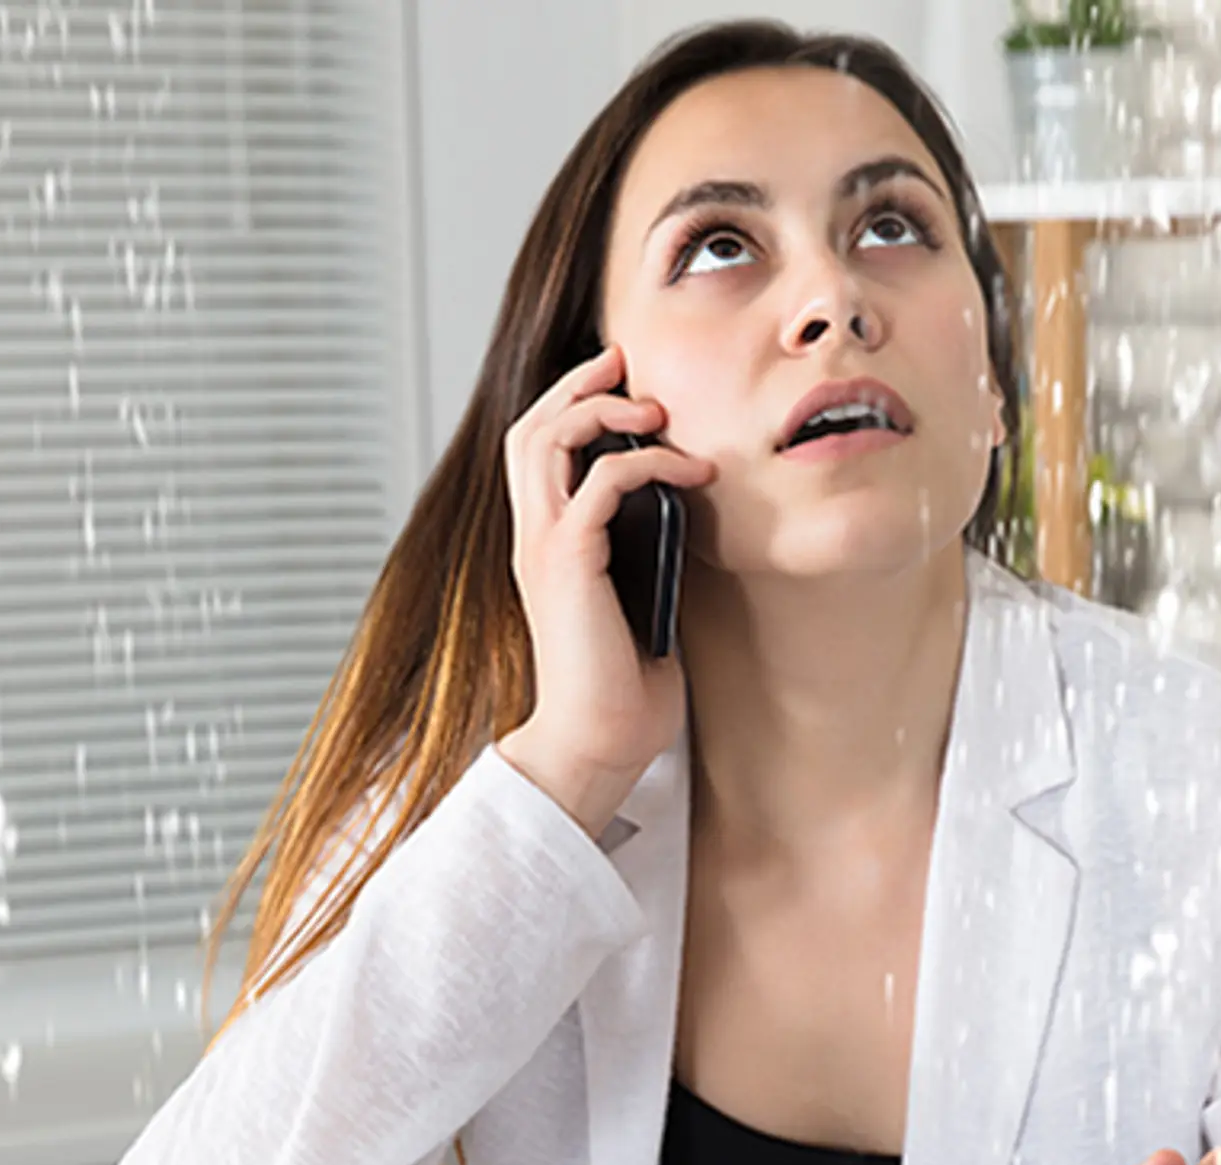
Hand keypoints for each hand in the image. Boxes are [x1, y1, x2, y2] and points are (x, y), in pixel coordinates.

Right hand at [495, 342, 713, 832]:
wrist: (598, 742)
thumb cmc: (623, 683)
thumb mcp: (639, 595)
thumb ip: (646, 547)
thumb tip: (686, 505)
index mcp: (545, 543)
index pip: (537, 450)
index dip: (572, 404)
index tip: (624, 386)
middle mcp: (534, 537)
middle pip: (530, 428)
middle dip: (577, 385)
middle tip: (626, 367)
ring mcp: (545, 548)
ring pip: (546, 440)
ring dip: (602, 412)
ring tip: (654, 412)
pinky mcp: (569, 564)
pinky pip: (600, 483)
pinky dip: (646, 464)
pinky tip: (690, 474)